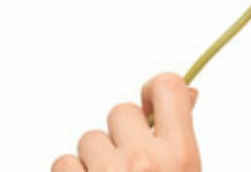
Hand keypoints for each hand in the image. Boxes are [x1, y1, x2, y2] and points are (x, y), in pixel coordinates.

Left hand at [52, 72, 200, 171]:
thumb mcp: (188, 171)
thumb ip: (183, 137)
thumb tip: (187, 94)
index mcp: (179, 156)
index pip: (168, 87)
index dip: (155, 88)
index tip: (151, 101)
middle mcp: (143, 161)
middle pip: (121, 111)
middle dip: (122, 133)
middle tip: (130, 164)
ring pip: (90, 138)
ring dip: (95, 157)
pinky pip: (62, 162)